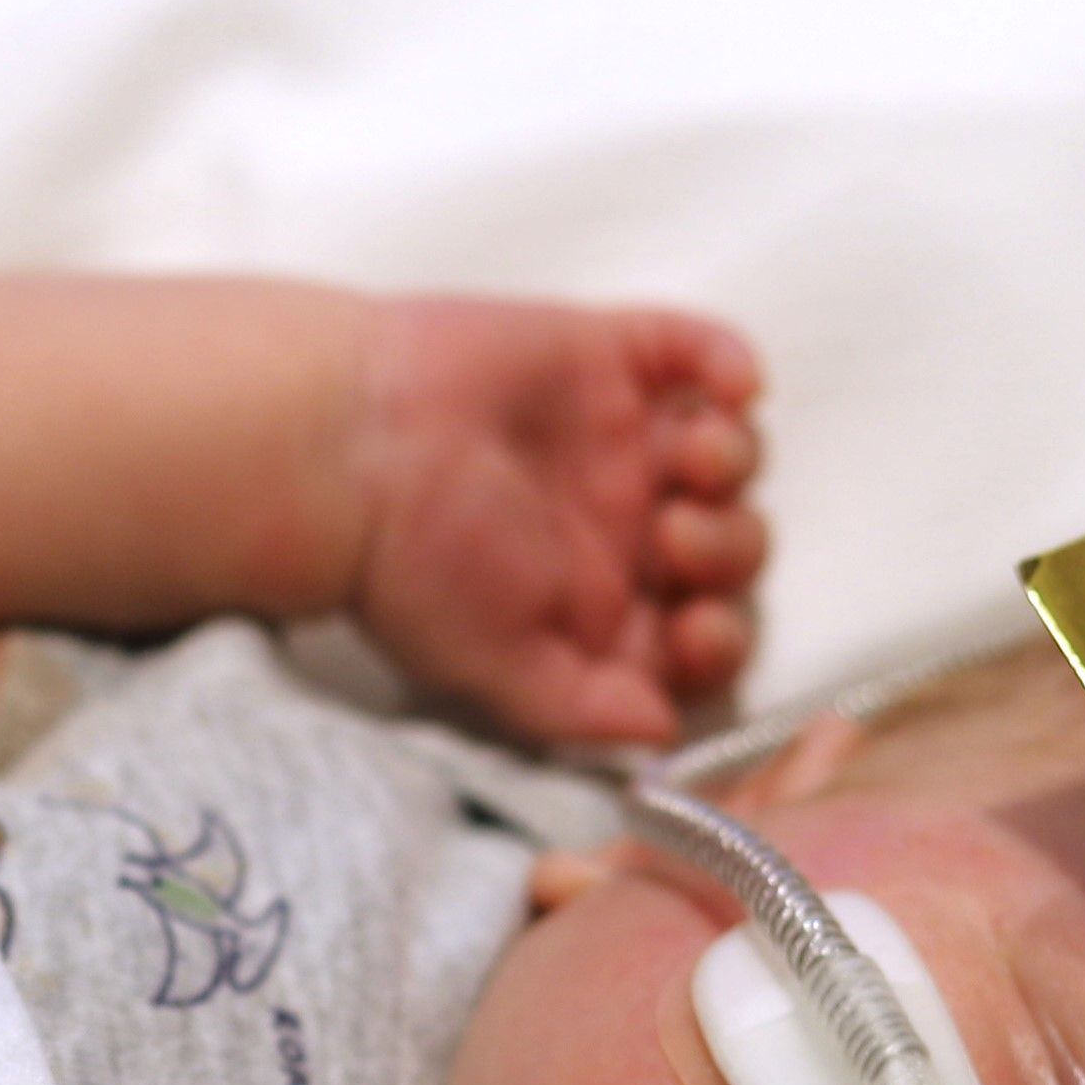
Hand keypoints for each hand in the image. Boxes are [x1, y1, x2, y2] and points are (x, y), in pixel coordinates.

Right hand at [339, 299, 769, 746]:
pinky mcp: (608, 360)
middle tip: (674, 539)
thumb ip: (582, 708)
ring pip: (728, 452)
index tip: (697, 629)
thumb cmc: (404, 564)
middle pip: (731, 545)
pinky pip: (699, 351)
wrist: (350, 448)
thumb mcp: (491, 667)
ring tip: (690, 462)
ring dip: (734, 462)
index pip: (700, 632)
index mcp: (596, 607)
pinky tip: (734, 388)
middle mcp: (617, 526)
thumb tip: (665, 732)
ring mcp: (619, 440)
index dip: (720, 637)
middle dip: (727, 549)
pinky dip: (730, 361)